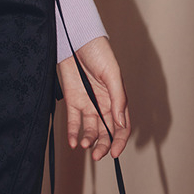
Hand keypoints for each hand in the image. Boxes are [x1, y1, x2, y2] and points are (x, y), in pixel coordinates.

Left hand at [57, 36, 129, 161]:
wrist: (76, 37)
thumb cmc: (98, 52)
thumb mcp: (112, 74)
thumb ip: (118, 99)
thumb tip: (122, 124)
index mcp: (116, 99)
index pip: (121, 126)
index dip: (119, 141)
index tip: (114, 153)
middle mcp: (103, 104)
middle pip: (106, 132)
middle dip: (103, 145)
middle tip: (97, 155)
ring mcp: (87, 103)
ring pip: (90, 129)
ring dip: (89, 140)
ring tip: (85, 145)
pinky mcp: (72, 100)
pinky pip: (73, 120)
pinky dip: (73, 132)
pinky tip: (73, 142)